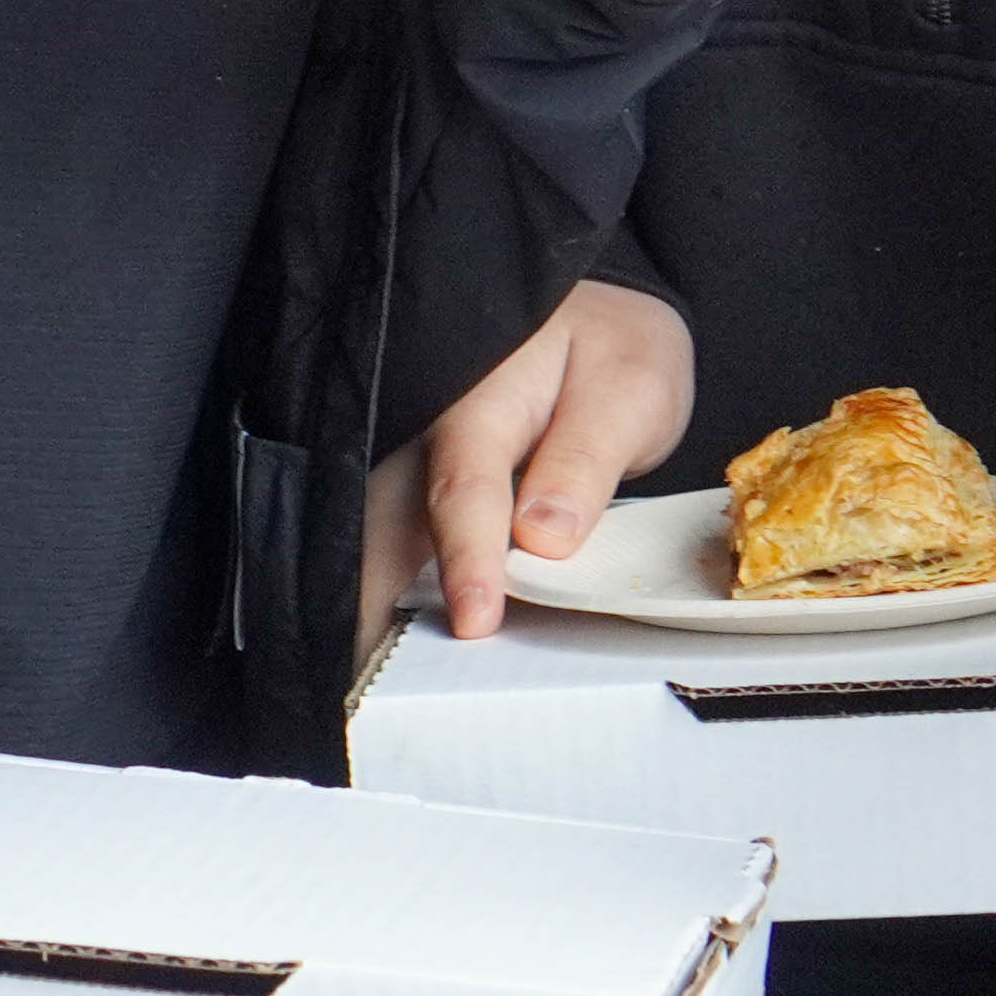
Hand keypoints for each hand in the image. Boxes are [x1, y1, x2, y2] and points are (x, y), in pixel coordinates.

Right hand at [373, 279, 694, 648]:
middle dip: (373, 599)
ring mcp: (416, 456)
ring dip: (373, 602)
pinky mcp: (419, 483)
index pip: (466, 485)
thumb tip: (542, 539)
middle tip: (371, 679)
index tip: (474, 620)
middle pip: (385, 517)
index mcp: (482, 397)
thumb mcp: (628, 388)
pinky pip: (392, 538)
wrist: (593, 316)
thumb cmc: (610, 350)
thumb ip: (584, 460)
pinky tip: (387, 645)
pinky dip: (389, 591)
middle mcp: (430, 428)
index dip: (467, 559)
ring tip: (368, 678)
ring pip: (376, 533)